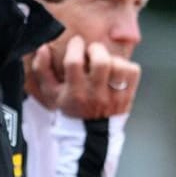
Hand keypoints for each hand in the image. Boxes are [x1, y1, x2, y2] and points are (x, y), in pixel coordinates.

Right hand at [25, 35, 139, 119]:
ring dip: (111, 58)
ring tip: (104, 62)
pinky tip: (116, 71)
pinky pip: (132, 71)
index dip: (75, 47)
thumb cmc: (71, 108)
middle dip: (96, 49)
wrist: (91, 133)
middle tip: (92, 51)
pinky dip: (125, 66)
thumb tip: (43, 49)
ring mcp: (114, 96)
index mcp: (75, 93)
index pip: (74, 63)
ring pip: (118, 65)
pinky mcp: (128, 95)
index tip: (76, 44)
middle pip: (101, 61)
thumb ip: (43, 70)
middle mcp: (95, 95)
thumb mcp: (51, 93)